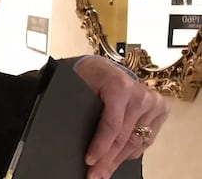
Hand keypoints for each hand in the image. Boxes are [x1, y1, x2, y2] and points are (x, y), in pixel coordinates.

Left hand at [74, 56, 167, 177]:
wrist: (103, 67)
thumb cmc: (88, 77)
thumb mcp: (79, 87)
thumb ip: (82, 108)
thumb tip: (74, 138)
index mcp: (119, 86)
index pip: (112, 125)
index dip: (100, 146)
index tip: (89, 161)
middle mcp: (140, 95)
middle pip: (124, 137)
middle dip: (108, 160)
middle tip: (95, 175)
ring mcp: (152, 102)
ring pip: (136, 141)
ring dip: (119, 160)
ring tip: (105, 172)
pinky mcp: (160, 109)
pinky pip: (146, 139)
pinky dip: (131, 151)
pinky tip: (118, 159)